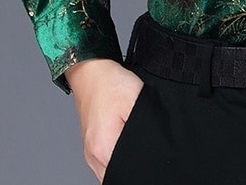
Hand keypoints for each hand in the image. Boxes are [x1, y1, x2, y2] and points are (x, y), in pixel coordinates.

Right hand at [65, 58, 145, 183]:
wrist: (90, 71)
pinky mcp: (91, 145)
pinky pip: (105, 163)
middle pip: (118, 175)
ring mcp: (90, 152)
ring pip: (110, 172)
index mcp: (105, 149)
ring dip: (125, 163)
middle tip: (147, 151)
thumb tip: (155, 149)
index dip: (141, 169)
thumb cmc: (111, 84)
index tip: (152, 161)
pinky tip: (126, 145)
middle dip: (134, 168)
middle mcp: (94, 156)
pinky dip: (117, 158)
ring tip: (137, 146)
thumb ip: (145, 128)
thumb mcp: (137, 102)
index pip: (126, 173)